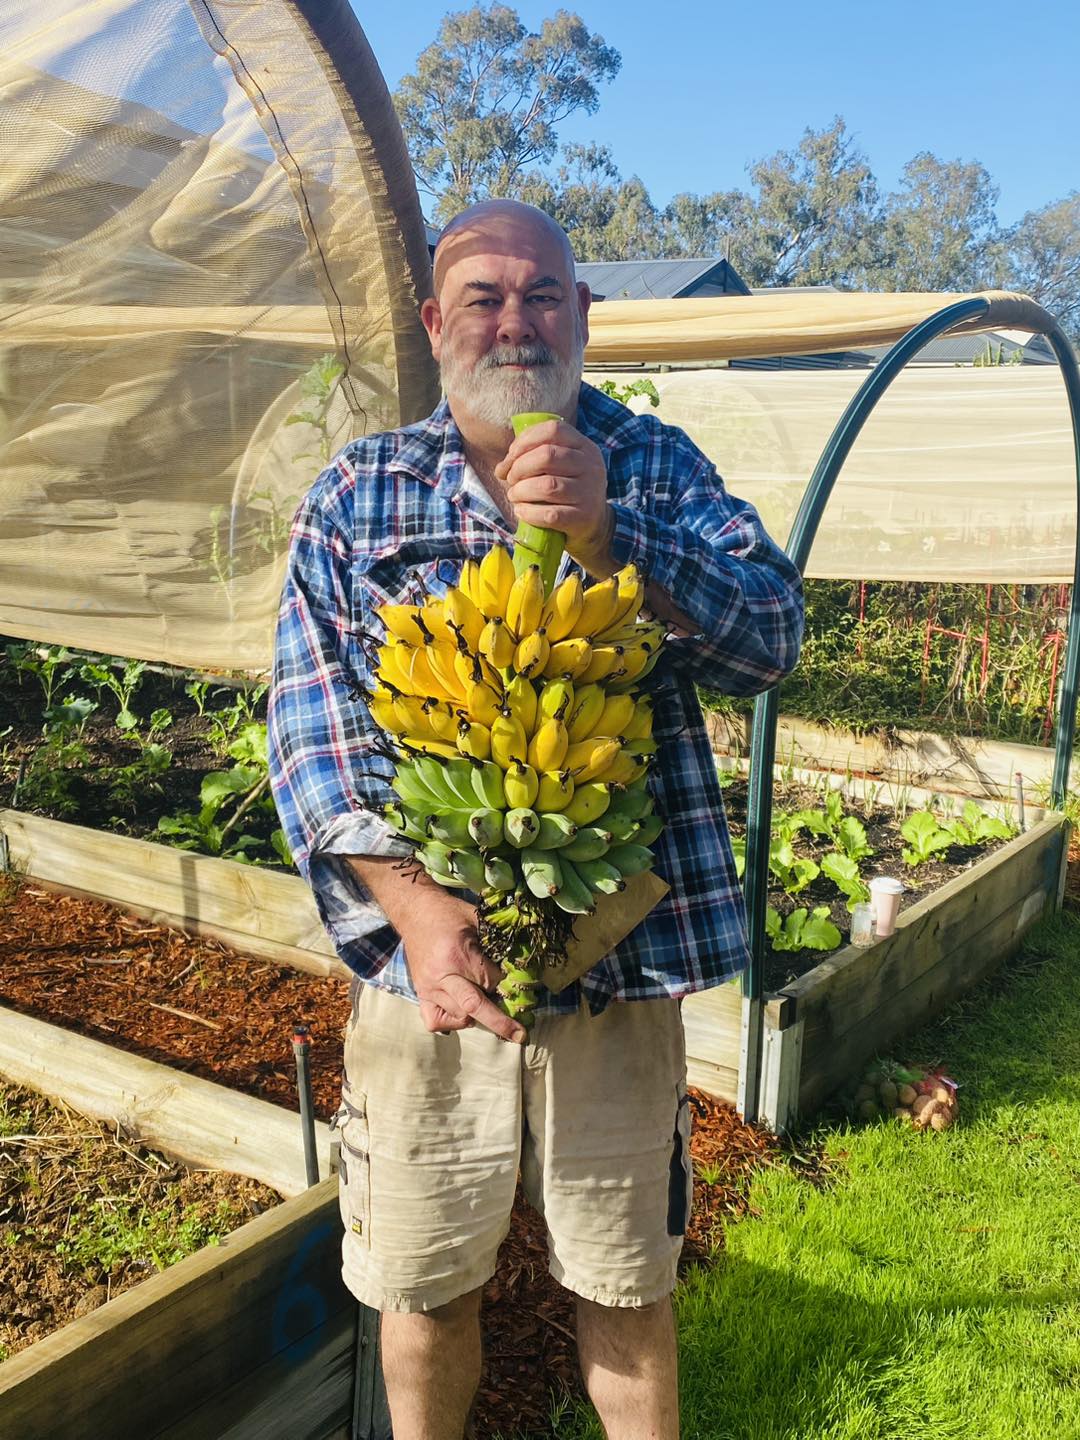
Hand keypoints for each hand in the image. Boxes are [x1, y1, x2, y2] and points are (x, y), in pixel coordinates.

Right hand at [400, 894, 526, 1044]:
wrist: (415, 912)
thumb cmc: (449, 914)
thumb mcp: (477, 920)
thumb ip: (497, 942)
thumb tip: (521, 965)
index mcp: (457, 953)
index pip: (490, 981)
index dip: (505, 985)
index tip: (516, 984)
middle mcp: (441, 975)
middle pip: (475, 1006)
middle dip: (500, 1022)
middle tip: (520, 1035)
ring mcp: (428, 988)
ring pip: (459, 1016)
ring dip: (478, 1015)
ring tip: (486, 1002)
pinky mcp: (420, 995)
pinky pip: (435, 1022)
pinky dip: (453, 1022)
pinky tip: (462, 1012)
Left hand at [494, 419, 612, 564]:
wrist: (594, 524)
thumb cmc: (567, 490)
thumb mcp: (560, 467)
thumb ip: (532, 458)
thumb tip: (501, 468)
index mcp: (585, 447)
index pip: (553, 430)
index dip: (526, 440)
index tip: (511, 456)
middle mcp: (591, 467)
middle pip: (547, 456)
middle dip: (520, 467)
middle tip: (511, 479)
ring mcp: (589, 493)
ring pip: (547, 486)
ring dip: (521, 491)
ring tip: (514, 495)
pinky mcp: (583, 517)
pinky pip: (550, 514)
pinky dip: (529, 512)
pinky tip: (521, 511)